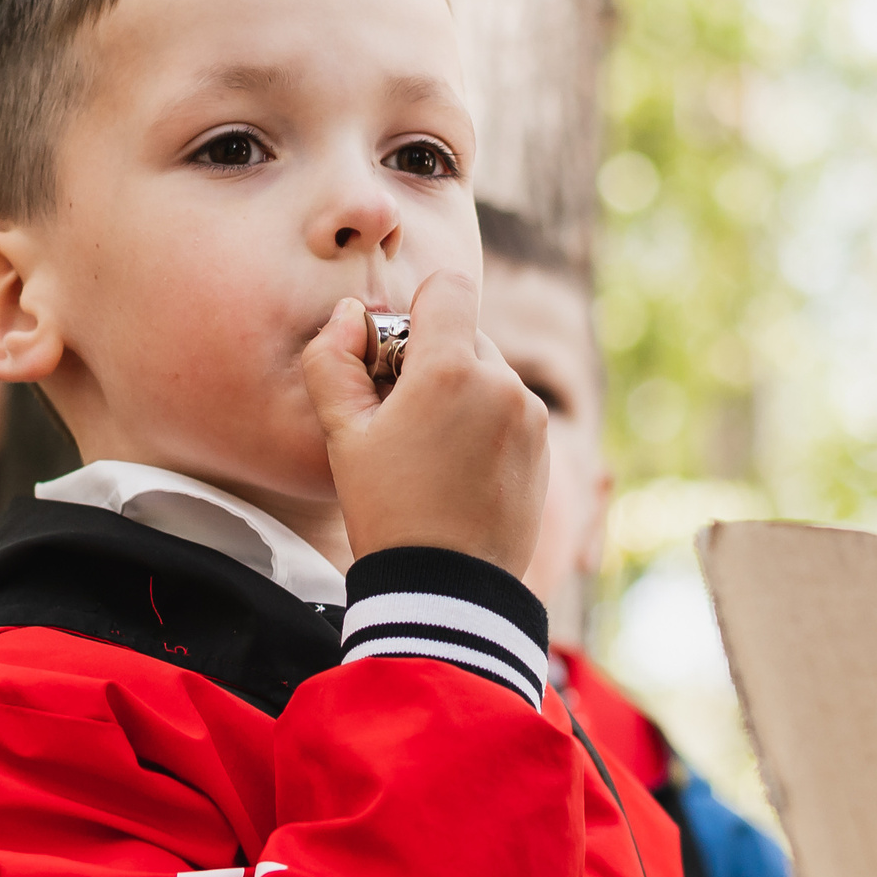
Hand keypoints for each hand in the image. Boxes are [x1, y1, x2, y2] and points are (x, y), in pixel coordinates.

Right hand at [301, 271, 548, 574]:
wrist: (448, 588)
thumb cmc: (388, 510)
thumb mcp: (343, 436)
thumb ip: (332, 361)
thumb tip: (348, 315)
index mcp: (451, 369)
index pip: (447, 288)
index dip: (416, 311)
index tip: (396, 356)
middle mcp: (502, 382)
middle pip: (466, 334)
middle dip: (433, 359)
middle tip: (402, 416)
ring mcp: (530, 415)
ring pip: (490, 374)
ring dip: (462, 393)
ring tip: (431, 451)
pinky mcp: (544, 445)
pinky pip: (511, 410)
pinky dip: (486, 423)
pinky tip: (460, 470)